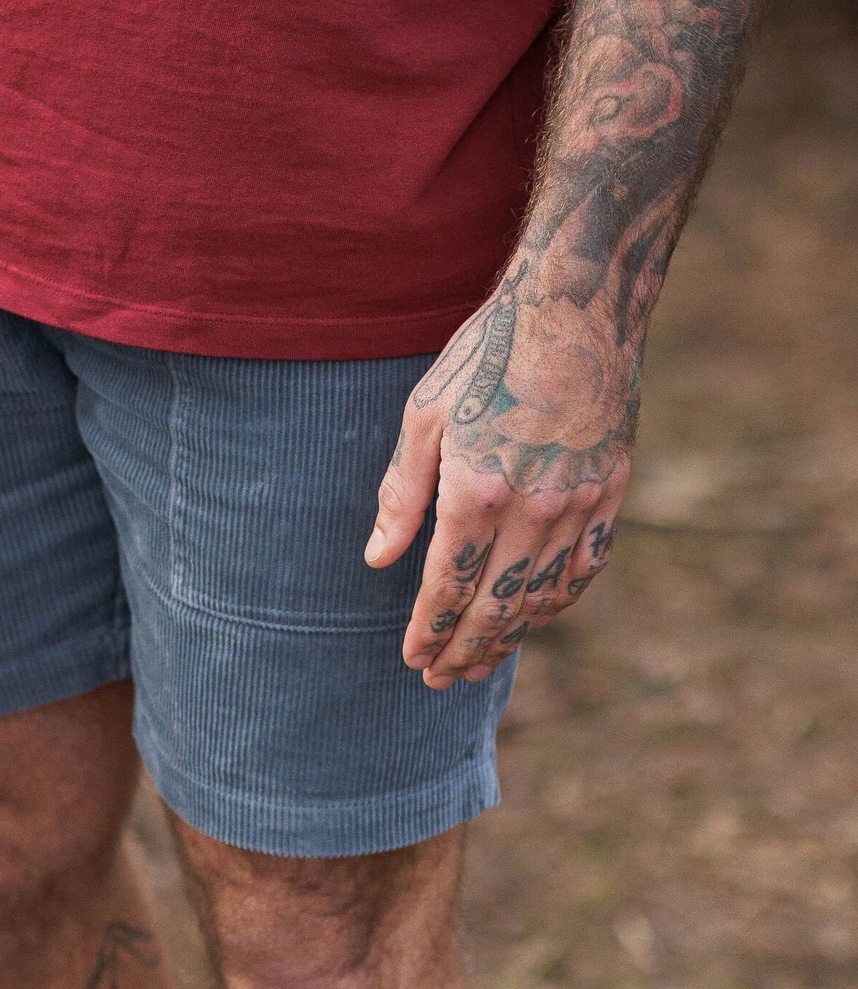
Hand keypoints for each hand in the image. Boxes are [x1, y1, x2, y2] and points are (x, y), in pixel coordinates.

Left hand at [365, 267, 636, 687]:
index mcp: (478, 493)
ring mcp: (579, 506)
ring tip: (481, 663)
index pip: (448, 588)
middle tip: (440, 679)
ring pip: (542, 598)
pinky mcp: (611, 492)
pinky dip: (558, 602)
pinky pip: (585, 568)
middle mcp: (533, 510)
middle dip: (464, 650)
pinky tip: (536, 617)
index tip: (413, 660)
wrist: (574, 309)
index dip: (429, 631)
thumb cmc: (485, 355)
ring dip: (510, 638)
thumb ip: (401, 495)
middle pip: (495, 607)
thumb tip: (377, 559)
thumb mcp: (423, 417)